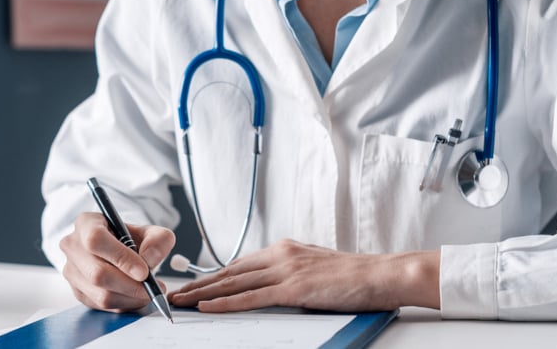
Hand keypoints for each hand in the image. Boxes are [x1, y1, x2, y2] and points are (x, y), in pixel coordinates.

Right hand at [59, 212, 174, 311]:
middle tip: (153, 287)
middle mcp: (72, 246)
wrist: (117, 250)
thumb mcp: (149, 231)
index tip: (144, 271)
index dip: (120, 258)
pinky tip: (135, 296)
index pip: (96, 240)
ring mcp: (71, 271)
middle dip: (130, 285)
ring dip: (130, 298)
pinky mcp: (77, 292)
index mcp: (85, 224)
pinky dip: (124, 305)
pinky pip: (102, 306)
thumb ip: (157, 240)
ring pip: (100, 295)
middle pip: (97, 273)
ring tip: (148, 292)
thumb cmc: (130, 239)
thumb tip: (149, 260)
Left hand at [169, 239, 439, 312]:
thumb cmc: (354, 276)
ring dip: (202, 294)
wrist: (382, 274)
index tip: (192, 285)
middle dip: (198, 284)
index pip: (239, 265)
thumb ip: (290, 271)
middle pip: (228, 272)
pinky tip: (206, 307)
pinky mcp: (293, 289)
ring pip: (233, 283)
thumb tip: (271, 284)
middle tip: (174, 294)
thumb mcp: (314, 267)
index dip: (212, 276)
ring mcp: (285, 270)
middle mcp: (279, 255)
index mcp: (283, 250)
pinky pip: (251, 297)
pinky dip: (225, 303)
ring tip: (180, 302)